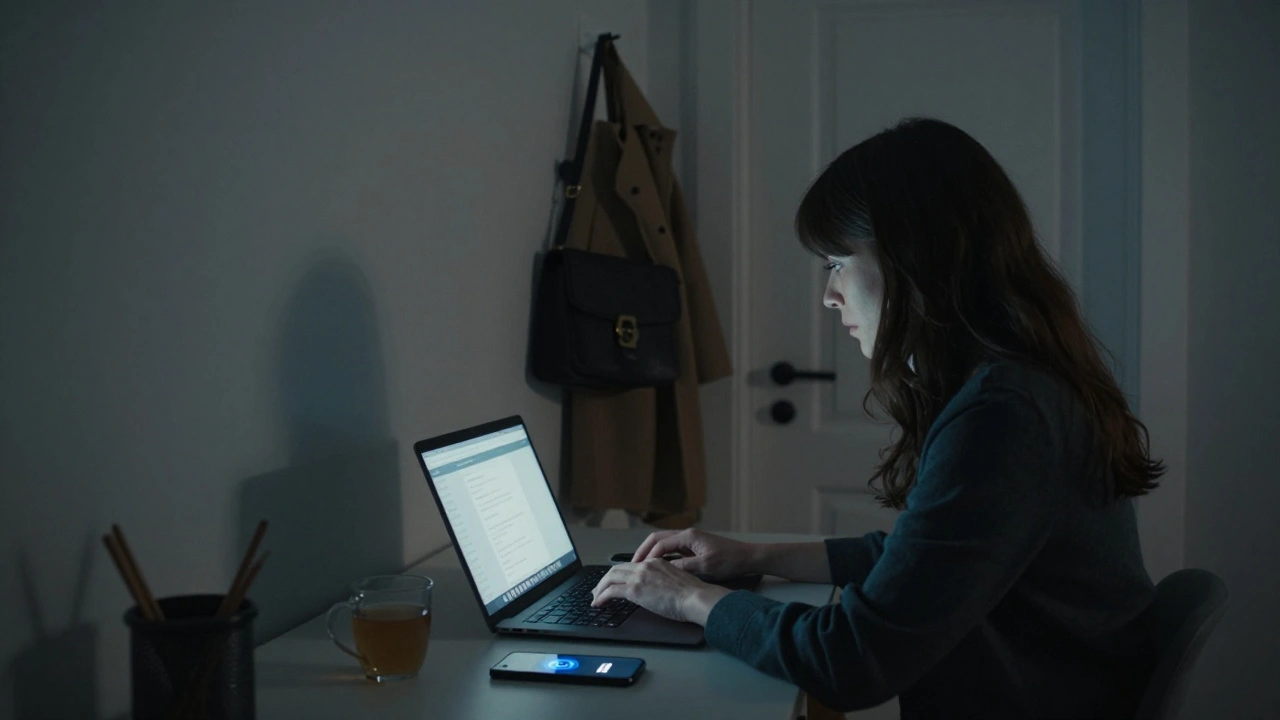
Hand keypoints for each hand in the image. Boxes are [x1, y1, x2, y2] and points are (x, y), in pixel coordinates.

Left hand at [590, 558, 730, 625]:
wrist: (696, 598)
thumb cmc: (693, 596)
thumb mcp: (675, 582)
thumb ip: (661, 582)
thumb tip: (653, 592)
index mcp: (656, 562)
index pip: (631, 566)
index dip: (619, 574)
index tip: (613, 582)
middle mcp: (646, 566)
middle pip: (616, 569)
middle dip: (605, 580)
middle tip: (598, 590)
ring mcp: (639, 576)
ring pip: (610, 577)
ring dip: (600, 588)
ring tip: (595, 598)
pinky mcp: (635, 589)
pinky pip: (611, 591)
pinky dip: (601, 596)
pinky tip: (598, 603)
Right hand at [631, 528, 756, 579]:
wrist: (748, 557)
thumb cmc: (730, 560)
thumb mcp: (706, 566)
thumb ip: (684, 567)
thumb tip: (664, 570)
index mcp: (688, 536)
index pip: (660, 543)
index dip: (647, 556)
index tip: (638, 568)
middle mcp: (687, 535)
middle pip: (658, 539)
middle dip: (644, 551)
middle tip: (633, 565)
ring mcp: (691, 541)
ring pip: (664, 544)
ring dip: (652, 553)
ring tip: (641, 567)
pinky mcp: (694, 548)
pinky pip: (673, 550)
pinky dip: (662, 557)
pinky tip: (658, 568)